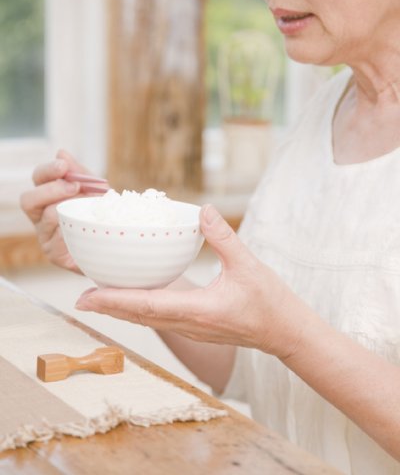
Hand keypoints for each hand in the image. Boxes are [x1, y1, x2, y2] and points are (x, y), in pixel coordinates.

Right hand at [20, 149, 89, 271]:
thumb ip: (79, 172)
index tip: (63, 166)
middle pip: (29, 200)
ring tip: (89, 207)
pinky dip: (74, 229)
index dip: (47, 171)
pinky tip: (86, 225)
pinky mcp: (54, 254)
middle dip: (52, 190)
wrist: (115, 240)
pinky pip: (59, 239)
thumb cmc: (100, 212)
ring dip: (69, 208)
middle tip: (75, 187)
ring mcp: (45, 236)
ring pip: (47, 218)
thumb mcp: (94, 188)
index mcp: (47, 195)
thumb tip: (61, 152)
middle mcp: (40, 215)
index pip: (37, 178)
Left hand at [75, 205, 311, 358]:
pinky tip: (134, 300)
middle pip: (139, 316)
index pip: (147, 306)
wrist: (285, 332)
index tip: (88, 296)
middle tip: (81, 297)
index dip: (115, 301)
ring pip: (148, 321)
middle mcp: (189, 324)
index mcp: (198, 310)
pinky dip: (140, 310)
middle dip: (109, 307)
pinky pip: (160, 319)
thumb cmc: (270, 302)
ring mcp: (191, 329)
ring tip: (99, 298)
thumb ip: (223, 237)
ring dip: (122, 310)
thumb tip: (203, 210)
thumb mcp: (249, 265)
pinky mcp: (195, 327)